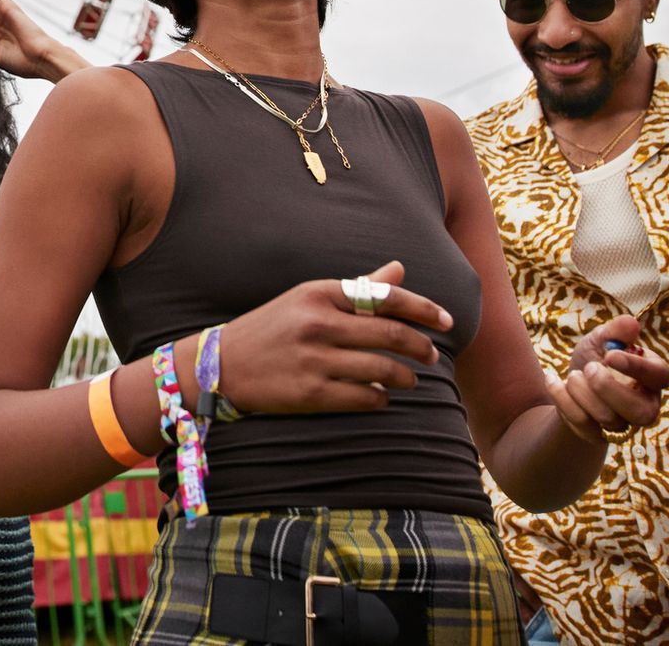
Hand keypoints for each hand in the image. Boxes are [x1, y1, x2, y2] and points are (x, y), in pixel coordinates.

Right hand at [211, 261, 452, 414]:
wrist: (222, 364)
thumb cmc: (271, 328)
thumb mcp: (307, 299)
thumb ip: (356, 288)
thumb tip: (399, 270)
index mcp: (317, 294)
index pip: (383, 297)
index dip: (423, 308)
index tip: (446, 320)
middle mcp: (317, 324)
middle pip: (390, 334)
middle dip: (421, 346)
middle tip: (431, 354)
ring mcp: (314, 360)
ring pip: (383, 370)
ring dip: (406, 377)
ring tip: (410, 378)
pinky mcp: (311, 394)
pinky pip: (366, 397)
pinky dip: (382, 398)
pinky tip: (382, 395)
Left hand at [549, 315, 668, 443]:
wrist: (569, 385)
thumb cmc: (593, 359)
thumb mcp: (600, 341)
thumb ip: (615, 333)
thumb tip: (630, 322)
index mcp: (650, 378)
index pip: (659, 376)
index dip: (636, 367)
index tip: (610, 356)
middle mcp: (644, 406)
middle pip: (640, 411)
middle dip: (607, 387)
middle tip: (589, 368)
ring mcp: (623, 425)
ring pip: (610, 419)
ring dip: (581, 391)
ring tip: (573, 375)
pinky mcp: (599, 436)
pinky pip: (583, 425)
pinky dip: (562, 398)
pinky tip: (554, 381)